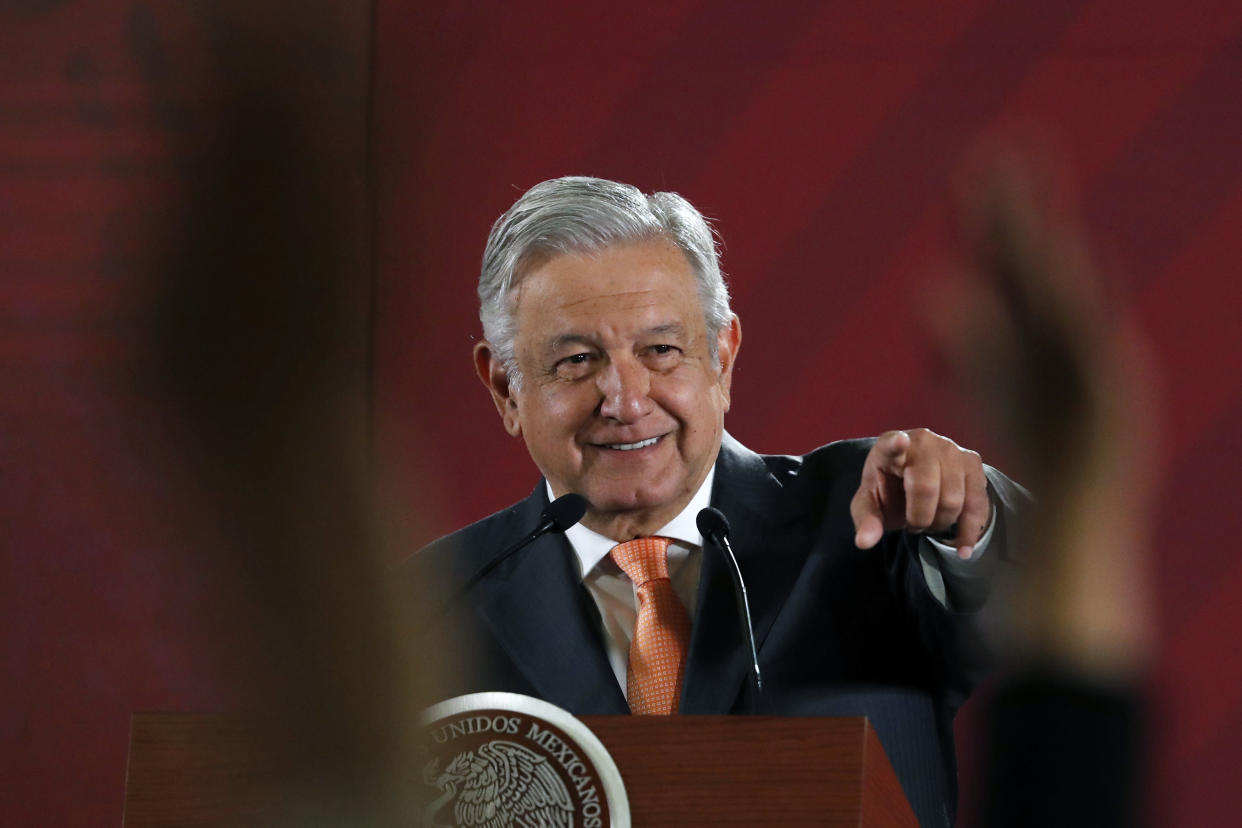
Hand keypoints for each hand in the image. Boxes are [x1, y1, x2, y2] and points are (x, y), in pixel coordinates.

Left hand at [850, 428, 991, 558]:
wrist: (916, 476)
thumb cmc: (888, 488)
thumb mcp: (870, 502)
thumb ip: (865, 520)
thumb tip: (864, 542)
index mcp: (889, 445)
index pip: (892, 444)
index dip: (897, 444)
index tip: (900, 441)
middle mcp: (923, 441)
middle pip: (926, 489)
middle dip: (919, 518)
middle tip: (913, 524)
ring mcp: (951, 450)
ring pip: (954, 500)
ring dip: (940, 523)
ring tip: (929, 522)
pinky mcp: (973, 462)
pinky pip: (977, 504)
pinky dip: (969, 532)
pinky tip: (962, 550)